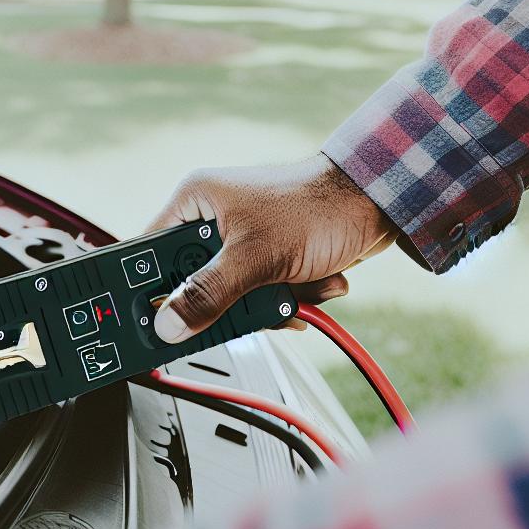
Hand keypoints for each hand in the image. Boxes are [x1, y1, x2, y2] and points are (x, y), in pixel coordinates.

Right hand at [145, 154, 395, 343]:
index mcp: (196, 203)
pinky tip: (308, 288)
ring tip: (293, 289)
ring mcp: (241, 241)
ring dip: (266, 303)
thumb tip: (168, 325)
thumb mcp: (254, 259)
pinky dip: (285, 300)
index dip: (154, 288)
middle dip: (229, 300)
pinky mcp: (267, 258)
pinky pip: (258, 295)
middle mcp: (213, 219)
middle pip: (194, 282)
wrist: (377, 206)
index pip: (151, 253)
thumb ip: (207, 295)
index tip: (156, 320)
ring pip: (230, 294)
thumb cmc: (317, 208)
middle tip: (243, 303)